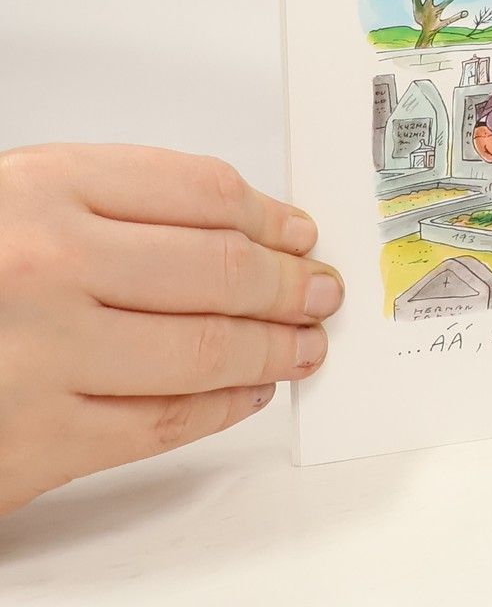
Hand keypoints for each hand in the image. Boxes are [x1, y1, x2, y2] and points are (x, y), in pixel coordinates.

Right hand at [0, 144, 339, 514]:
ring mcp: (41, 357)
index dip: (270, 216)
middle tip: (321, 291)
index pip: (203, 194)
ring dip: (271, 349)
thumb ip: (119, 205)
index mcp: (46, 189)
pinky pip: (156, 424)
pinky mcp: (33, 443)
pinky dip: (219, 409)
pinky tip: (246, 394)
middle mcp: (48, 266)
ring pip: (200, 351)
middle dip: (289, 284)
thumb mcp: (22, 199)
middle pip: (217, 271)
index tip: (301, 233)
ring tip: (303, 344)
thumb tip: (246, 228)